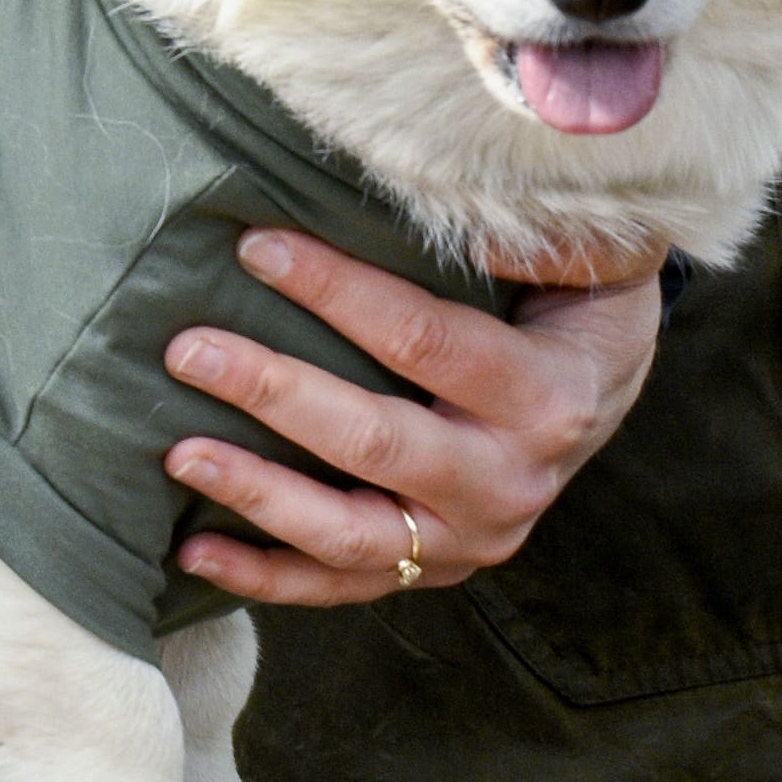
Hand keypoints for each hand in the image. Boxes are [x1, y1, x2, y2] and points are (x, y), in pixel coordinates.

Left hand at [161, 229, 663, 608]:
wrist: (603, 390)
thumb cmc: (572, 303)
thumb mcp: (585, 260)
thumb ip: (536, 234)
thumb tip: (459, 196)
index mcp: (546, 398)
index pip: (426, 343)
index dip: (339, 293)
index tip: (255, 247)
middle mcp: (508, 483)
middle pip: (375, 441)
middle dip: (274, 393)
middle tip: (188, 350)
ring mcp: (467, 540)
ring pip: (350, 533)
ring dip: (257, 493)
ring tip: (178, 452)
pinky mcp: (429, 569)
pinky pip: (339, 585)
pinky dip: (265, 575)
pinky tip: (190, 549)